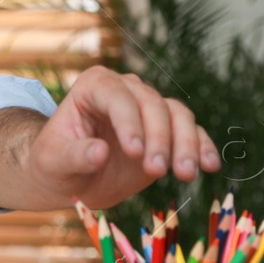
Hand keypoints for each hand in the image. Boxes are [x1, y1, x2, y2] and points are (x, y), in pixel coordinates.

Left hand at [28, 66, 220, 208]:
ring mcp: (148, 109)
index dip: (129, 122)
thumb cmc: (54, 163)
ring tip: (185, 173)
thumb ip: (75, 156)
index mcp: (93, 86)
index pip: (117, 97)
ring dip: (186, 143)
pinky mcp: (166, 132)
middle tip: (157, 171)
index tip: (135, 152)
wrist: (69, 176)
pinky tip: (209, 166)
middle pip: (152, 104)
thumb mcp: (55, 161)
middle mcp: (125, 90)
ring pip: (178, 115)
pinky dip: (202, 147)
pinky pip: (191, 132)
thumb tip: (100, 152)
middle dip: (159, 137)